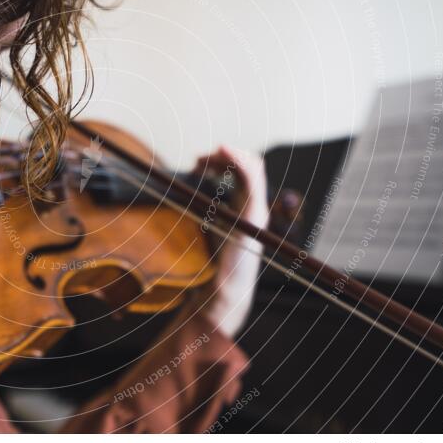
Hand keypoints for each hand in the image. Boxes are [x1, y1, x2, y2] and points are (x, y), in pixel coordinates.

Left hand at [193, 146, 268, 336]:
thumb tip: (186, 192)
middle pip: (251, 165)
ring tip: (206, 157)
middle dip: (226, 155)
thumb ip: (205, 211)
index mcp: (244, 208)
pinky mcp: (253, 217)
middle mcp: (254, 207)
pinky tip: (223, 152)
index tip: (198, 162)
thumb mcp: (207, 231)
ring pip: (255, 167)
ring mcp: (256, 211)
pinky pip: (253, 181)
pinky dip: (239, 161)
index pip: (243, 172)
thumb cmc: (214, 264)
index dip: (223, 160)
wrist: (224, 290)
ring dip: (231, 154)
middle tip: (199, 160)